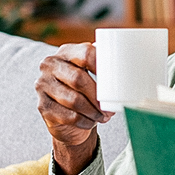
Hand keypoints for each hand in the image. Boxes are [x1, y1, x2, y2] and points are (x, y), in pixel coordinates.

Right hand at [35, 43, 113, 174]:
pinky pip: (68, 116)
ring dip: (93, 111)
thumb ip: (105, 68)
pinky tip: (91, 122)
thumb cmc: (85, 90)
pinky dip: (84, 121)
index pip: (85, 53)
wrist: (65, 115)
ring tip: (103, 116)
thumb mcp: (92, 74)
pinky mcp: (42, 106)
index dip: (102, 65)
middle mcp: (50, 65)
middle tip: (110, 108)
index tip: (116, 79)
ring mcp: (42, 85)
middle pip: (78, 79)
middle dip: (98, 96)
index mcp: (65, 52)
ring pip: (74, 100)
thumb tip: (132, 71)